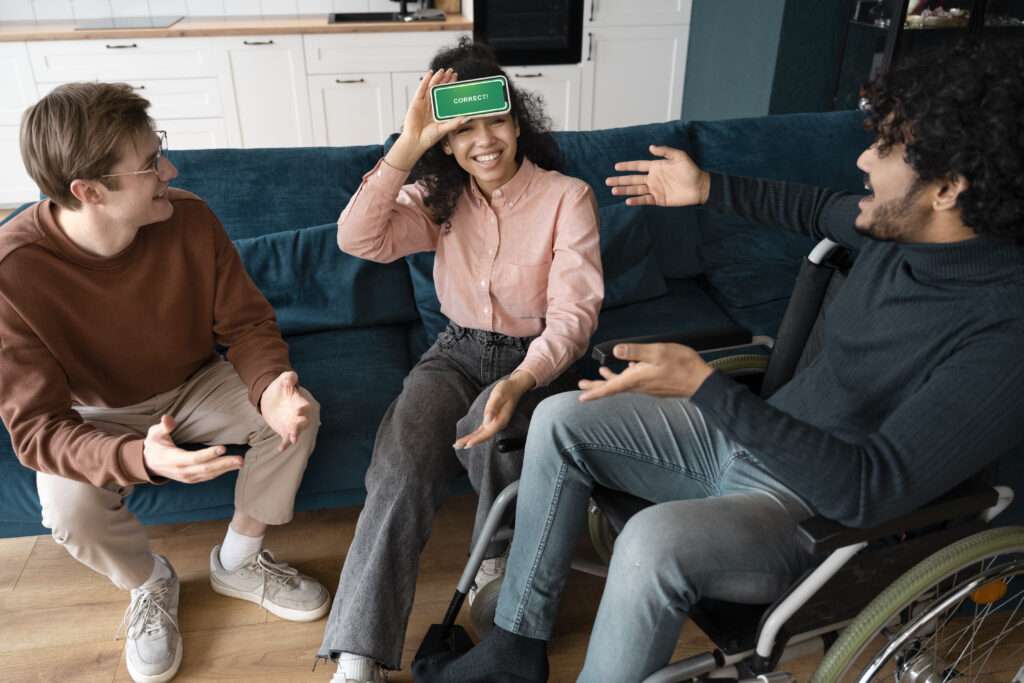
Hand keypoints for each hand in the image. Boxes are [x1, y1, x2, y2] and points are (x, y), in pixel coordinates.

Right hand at [143, 415, 241, 482]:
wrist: (148, 464)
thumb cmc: (155, 445)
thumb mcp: (154, 434)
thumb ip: (163, 427)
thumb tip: (168, 418)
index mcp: (173, 459)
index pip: (194, 458)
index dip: (208, 454)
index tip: (223, 448)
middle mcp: (182, 471)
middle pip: (205, 469)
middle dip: (224, 464)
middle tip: (240, 459)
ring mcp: (187, 477)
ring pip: (209, 474)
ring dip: (226, 469)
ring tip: (240, 462)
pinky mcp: (192, 479)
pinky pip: (208, 477)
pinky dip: (220, 472)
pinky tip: (231, 467)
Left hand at [260, 371, 313, 450]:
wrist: (271, 399)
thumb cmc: (280, 388)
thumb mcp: (283, 379)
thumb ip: (288, 377)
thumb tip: (292, 376)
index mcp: (300, 402)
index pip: (306, 406)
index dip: (304, 408)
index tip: (299, 409)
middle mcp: (299, 415)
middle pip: (304, 421)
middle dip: (301, 425)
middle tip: (296, 428)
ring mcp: (293, 424)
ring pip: (297, 431)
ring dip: (295, 435)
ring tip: (292, 439)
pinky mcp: (285, 431)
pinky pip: (286, 439)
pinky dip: (285, 444)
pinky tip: (280, 449)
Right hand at [386, 68, 466, 170]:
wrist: (415, 142)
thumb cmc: (428, 138)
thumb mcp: (443, 129)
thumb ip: (454, 123)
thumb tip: (466, 118)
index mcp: (438, 110)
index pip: (446, 95)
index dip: (451, 86)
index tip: (457, 78)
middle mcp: (431, 105)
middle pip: (439, 89)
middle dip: (445, 79)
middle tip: (451, 71)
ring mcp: (423, 103)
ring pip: (431, 87)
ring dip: (437, 78)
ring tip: (443, 70)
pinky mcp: (416, 102)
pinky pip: (421, 89)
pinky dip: (425, 81)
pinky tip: (430, 73)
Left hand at [454, 371, 536, 449]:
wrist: (515, 387)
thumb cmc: (506, 390)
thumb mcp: (498, 396)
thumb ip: (492, 408)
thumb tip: (487, 421)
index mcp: (500, 420)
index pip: (486, 433)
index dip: (476, 440)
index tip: (467, 444)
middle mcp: (498, 424)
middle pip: (483, 437)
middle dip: (470, 442)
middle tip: (457, 446)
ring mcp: (496, 423)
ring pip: (482, 435)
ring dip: (471, 440)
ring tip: (459, 444)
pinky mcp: (493, 420)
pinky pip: (483, 431)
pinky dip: (476, 435)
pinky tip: (470, 438)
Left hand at [578, 343, 713, 401]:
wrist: (701, 382)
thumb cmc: (681, 365)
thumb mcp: (658, 352)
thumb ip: (636, 350)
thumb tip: (616, 350)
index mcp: (636, 379)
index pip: (610, 388)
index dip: (595, 391)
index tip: (581, 397)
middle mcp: (639, 386)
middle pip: (613, 387)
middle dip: (597, 386)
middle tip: (581, 386)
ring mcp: (647, 387)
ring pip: (623, 384)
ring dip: (610, 379)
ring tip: (599, 373)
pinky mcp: (654, 385)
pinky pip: (634, 381)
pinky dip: (626, 375)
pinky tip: (628, 367)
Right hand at [605, 145, 710, 206]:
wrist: (700, 186)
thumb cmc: (691, 170)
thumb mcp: (679, 156)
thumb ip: (665, 152)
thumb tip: (650, 147)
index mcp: (656, 167)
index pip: (638, 166)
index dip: (627, 166)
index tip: (616, 167)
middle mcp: (653, 178)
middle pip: (633, 179)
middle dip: (620, 180)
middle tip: (607, 181)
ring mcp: (655, 189)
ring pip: (636, 190)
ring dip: (625, 190)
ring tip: (613, 190)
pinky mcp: (659, 199)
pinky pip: (645, 200)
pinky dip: (637, 201)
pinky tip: (628, 201)